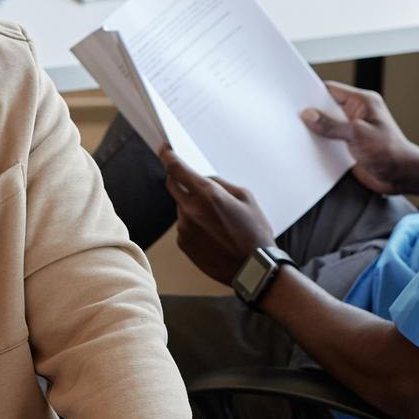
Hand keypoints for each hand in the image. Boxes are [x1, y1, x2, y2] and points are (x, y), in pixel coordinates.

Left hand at [161, 147, 277, 287]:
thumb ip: (220, 184)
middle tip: (188, 178)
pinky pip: (184, 226)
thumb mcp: (246, 198)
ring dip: (192, 206)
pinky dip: (193, 224)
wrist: (253, 269)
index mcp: (207, 194)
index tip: (164, 149)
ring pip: (181, 207)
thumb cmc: (254, 232)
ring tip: (217, 219)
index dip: (168, 156)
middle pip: (172, 185)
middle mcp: (190, 210)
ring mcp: (184, 228)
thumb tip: (204, 179)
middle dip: (177, 178)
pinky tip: (213, 234)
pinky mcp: (183, 244)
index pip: (177, 169)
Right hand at [301, 80, 418, 194]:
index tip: (295, 99)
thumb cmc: (389, 152)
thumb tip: (309, 115)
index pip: (332, 90)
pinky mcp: (350, 145)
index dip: (313, 93)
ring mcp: (353, 129)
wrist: (401, 176)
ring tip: (297, 134)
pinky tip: (309, 148)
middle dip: (312, 113)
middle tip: (293, 118)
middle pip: (327, 108)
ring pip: (327, 125)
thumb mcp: (357, 134)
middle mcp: (357, 113)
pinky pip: (330, 141)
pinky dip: (320, 144)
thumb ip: (331, 125)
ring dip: (316, 131)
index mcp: (363, 101)